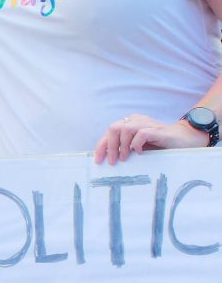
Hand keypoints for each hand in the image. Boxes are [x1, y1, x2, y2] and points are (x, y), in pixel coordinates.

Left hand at [94, 114, 208, 164]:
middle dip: (109, 146)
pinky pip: (141, 133)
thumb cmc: (159, 146)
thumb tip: (107, 161)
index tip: (98, 160)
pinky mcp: (157, 130)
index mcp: (129, 123)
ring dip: (122, 146)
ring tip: (124, 158)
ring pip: (125, 129)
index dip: (101, 146)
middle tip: (112, 162)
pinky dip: (137, 144)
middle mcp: (136, 121)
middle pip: (114, 128)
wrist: (183, 140)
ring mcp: (147, 123)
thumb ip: (125, 150)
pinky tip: (140, 153)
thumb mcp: (138, 149)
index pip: (109, 132)